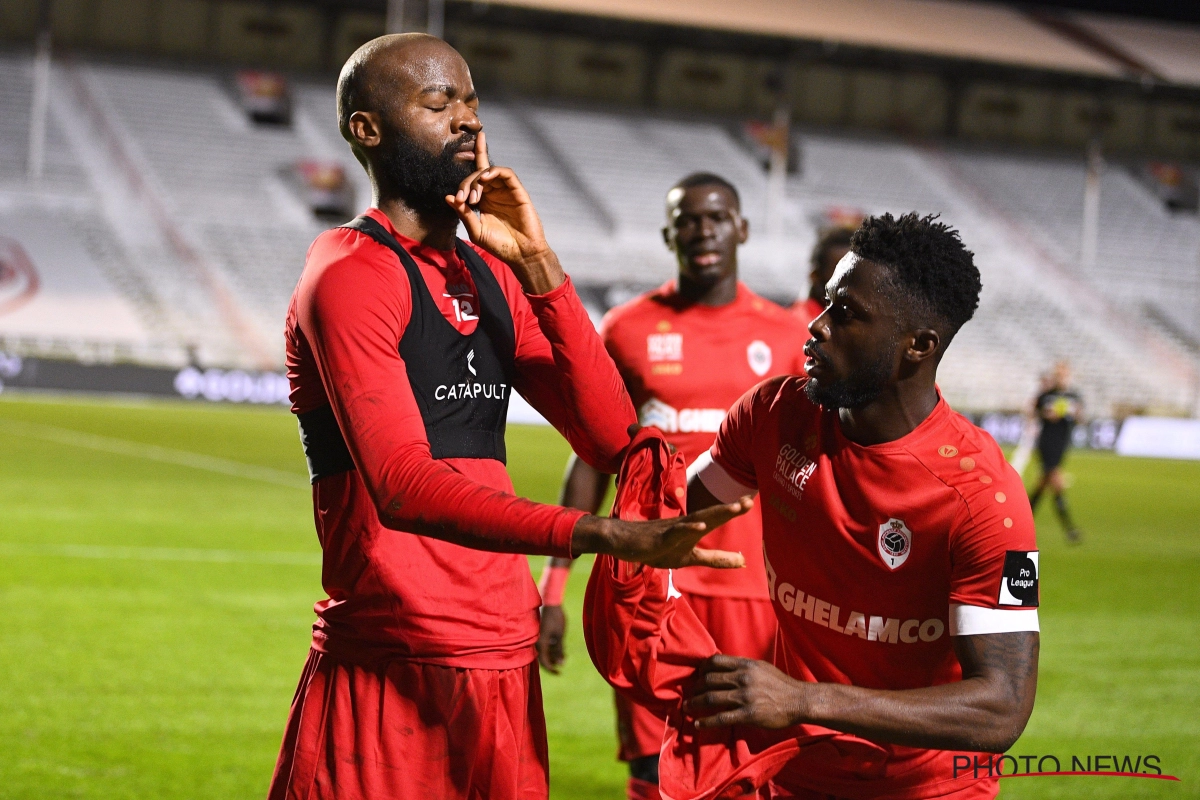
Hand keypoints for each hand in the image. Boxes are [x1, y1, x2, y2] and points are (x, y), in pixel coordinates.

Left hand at [444, 131, 564, 293]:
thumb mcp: (476, 231)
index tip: (457, 199)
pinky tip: (485, 178)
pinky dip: (494, 171)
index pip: (472, 182)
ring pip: (490, 172)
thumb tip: (448, 198)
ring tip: (473, 195)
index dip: (463, 183)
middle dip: (467, 184)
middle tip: (463, 199)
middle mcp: (494, 194)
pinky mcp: (518, 191)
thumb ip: (464, 214)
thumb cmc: (500, 245)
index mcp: (483, 201)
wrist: (520, 254)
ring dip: (478, 178)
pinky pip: (506, 174)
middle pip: (478, 175)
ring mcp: (506, 191)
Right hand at [537, 604, 565, 673]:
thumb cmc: (556, 619)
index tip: (559, 673)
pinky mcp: (541, 634)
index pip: (544, 662)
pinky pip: (546, 645)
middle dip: (554, 662)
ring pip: (546, 651)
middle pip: (544, 658)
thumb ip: (559, 650)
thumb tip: (561, 664)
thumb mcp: (560, 635)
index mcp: (541, 643)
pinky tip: (561, 647)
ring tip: (564, 654)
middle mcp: (537, 642)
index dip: (551, 669)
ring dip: (554, 654)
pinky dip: (553, 648)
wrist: (551, 603)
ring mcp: (539, 638)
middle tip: (563, 663)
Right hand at [571, 496, 753, 567]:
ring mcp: (673, 530)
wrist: (624, 542)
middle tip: (749, 501)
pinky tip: (701, 526)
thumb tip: (743, 562)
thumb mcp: (689, 557)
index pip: (717, 518)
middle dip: (731, 508)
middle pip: (712, 514)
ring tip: (734, 509)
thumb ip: (715, 558)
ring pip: (697, 520)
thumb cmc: (657, 548)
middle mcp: (686, 526)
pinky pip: (676, 533)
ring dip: (716, 514)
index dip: (734, 510)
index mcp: (694, 529)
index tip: (751, 501)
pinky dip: (689, 529)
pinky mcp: (660, 538)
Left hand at [685, 655, 807, 728]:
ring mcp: (745, 696)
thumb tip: (724, 667)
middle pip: (709, 680)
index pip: (715, 662)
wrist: (799, 700)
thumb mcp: (762, 668)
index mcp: (746, 665)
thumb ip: (743, 667)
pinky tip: (698, 724)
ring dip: (695, 703)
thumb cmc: (781, 684)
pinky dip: (706, 721)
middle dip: (695, 687)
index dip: (702, 668)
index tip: (697, 675)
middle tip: (689, 693)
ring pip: (711, 698)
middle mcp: (743, 678)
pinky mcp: (748, 714)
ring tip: (687, 708)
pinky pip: (721, 718)